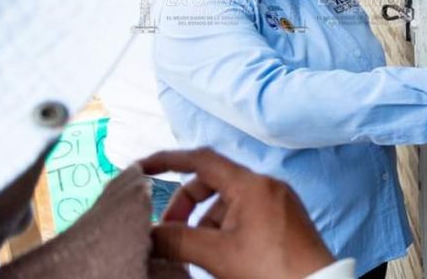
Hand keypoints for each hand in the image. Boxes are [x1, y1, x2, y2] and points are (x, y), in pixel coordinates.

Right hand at [140, 148, 334, 278]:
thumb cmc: (271, 270)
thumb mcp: (216, 254)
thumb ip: (175, 240)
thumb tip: (147, 234)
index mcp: (251, 184)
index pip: (201, 159)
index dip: (167, 160)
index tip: (141, 169)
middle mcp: (267, 186)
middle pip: (212, 183)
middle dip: (185, 206)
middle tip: (167, 235)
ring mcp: (279, 202)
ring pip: (228, 203)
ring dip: (205, 224)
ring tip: (195, 254)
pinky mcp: (285, 220)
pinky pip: (246, 215)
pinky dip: (225, 230)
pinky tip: (218, 256)